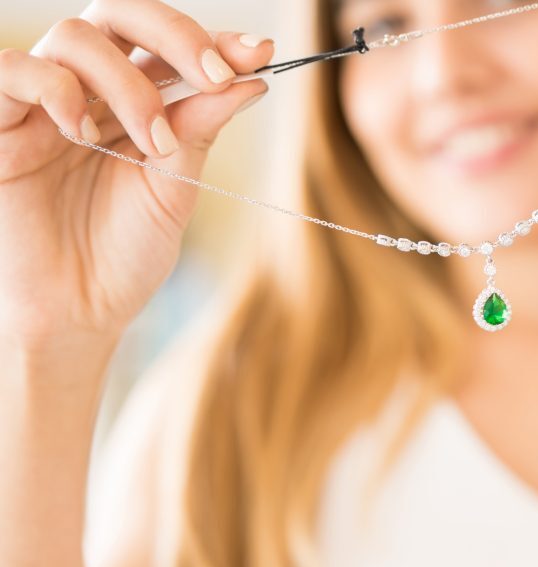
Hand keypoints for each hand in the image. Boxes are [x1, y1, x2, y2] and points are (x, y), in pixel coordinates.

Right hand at [0, 0, 273, 361]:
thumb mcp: (174, 187)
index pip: (168, 46)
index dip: (212, 40)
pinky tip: (84, 130)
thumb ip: (200, 129)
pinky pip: (13, 71)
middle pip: (120, 14)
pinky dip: (55, 88)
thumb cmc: (125, 253)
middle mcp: (88, 90)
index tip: (258, 53)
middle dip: (175, 35)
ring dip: (127, 81)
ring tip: (154, 142)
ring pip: (75, 37)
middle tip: (215, 73)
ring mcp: (42, 103)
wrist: (79, 311)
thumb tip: (251, 79)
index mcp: (135, 100)